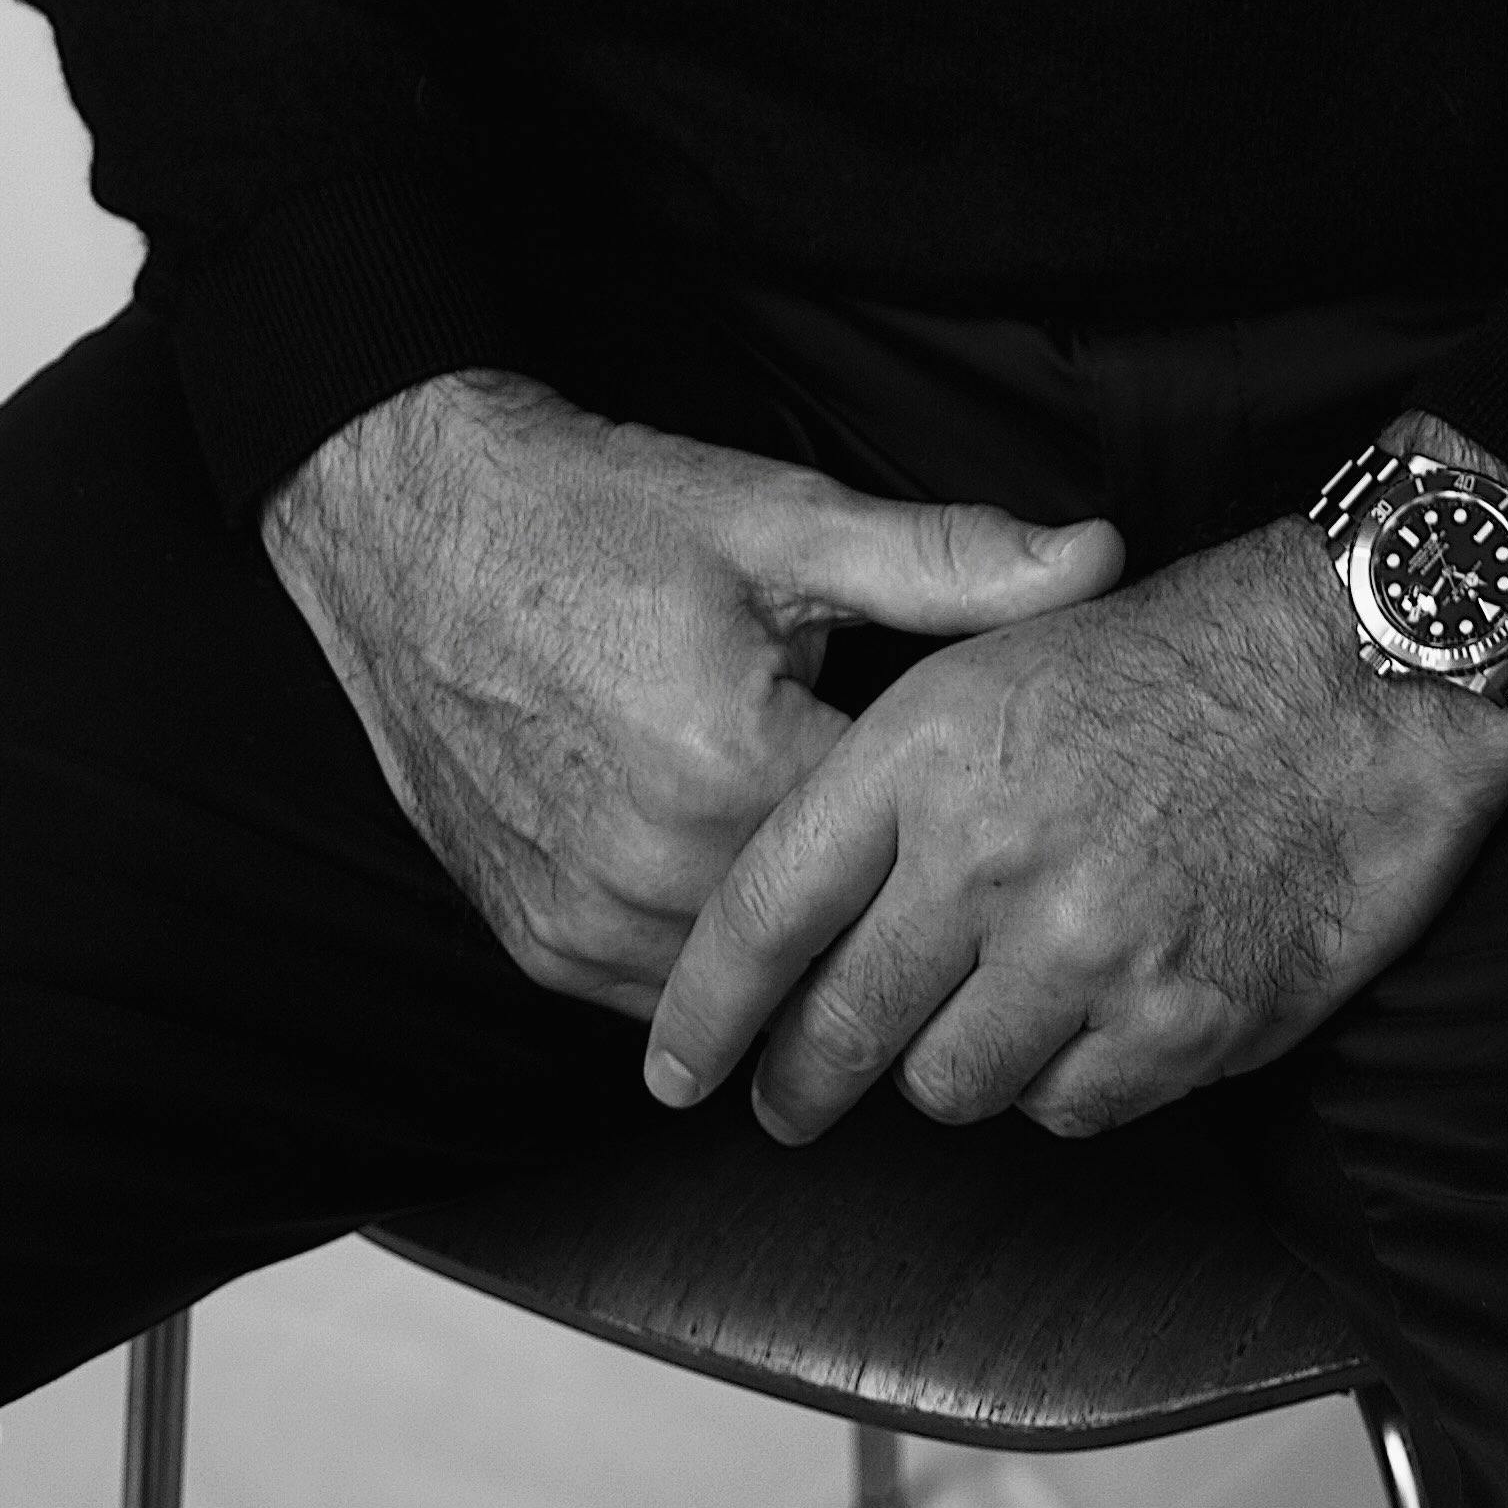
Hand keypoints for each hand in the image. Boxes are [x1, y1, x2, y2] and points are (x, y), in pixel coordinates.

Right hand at [262, 373, 1123, 1022]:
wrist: (408, 527)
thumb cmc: (596, 511)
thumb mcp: (781, 517)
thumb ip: (947, 559)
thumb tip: (1099, 559)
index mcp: (730, 766)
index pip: (906, 862)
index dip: (973, 837)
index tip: (1016, 812)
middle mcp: (648, 869)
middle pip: (834, 943)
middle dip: (899, 907)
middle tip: (962, 872)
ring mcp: (579, 920)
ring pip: (750, 995)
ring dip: (808, 956)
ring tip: (870, 897)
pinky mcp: (532, 941)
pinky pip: (659, 997)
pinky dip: (717, 964)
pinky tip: (758, 900)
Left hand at [643, 516, 1507, 1145]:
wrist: (1358, 673)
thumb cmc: (1172, 652)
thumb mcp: (995, 654)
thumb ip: (890, 776)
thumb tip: (799, 906)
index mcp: (927, 753)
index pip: (767, 910)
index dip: (704, 1007)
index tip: (672, 1070)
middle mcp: (992, 861)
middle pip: (842, 1029)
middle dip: (799, 1083)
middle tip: (789, 1102)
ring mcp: (1089, 953)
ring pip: (951, 1087)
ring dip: (948, 1069)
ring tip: (973, 1023)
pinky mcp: (1179, 1024)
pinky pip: (1068, 1108)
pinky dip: (1063, 1081)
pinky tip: (1087, 1015)